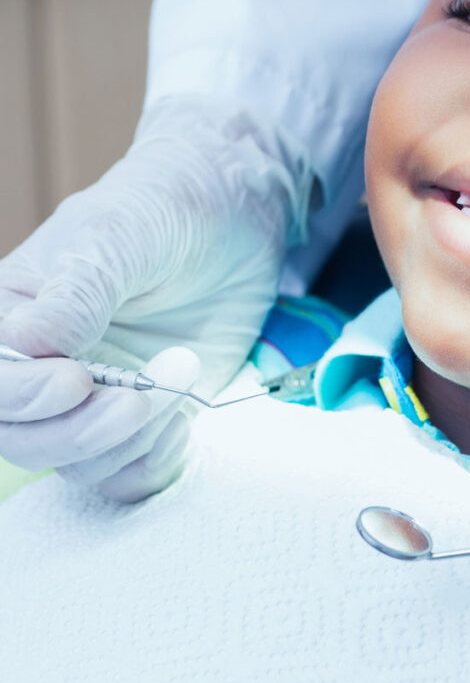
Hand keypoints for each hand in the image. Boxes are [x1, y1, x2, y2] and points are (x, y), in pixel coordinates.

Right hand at [0, 95, 310, 499]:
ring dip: (133, 439)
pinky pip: (131, 474)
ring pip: (82, 464)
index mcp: (15, 319)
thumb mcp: (118, 236)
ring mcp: (98, 398)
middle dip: (83, 432)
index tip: (77, 380)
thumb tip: (29, 343)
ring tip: (180, 374)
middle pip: (27, 440)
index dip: (23, 398)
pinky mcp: (148, 418)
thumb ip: (77, 293)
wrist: (234, 214)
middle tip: (141, 400)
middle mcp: (46, 368)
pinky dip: (155, 461)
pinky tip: (183, 418)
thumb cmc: (164, 209)